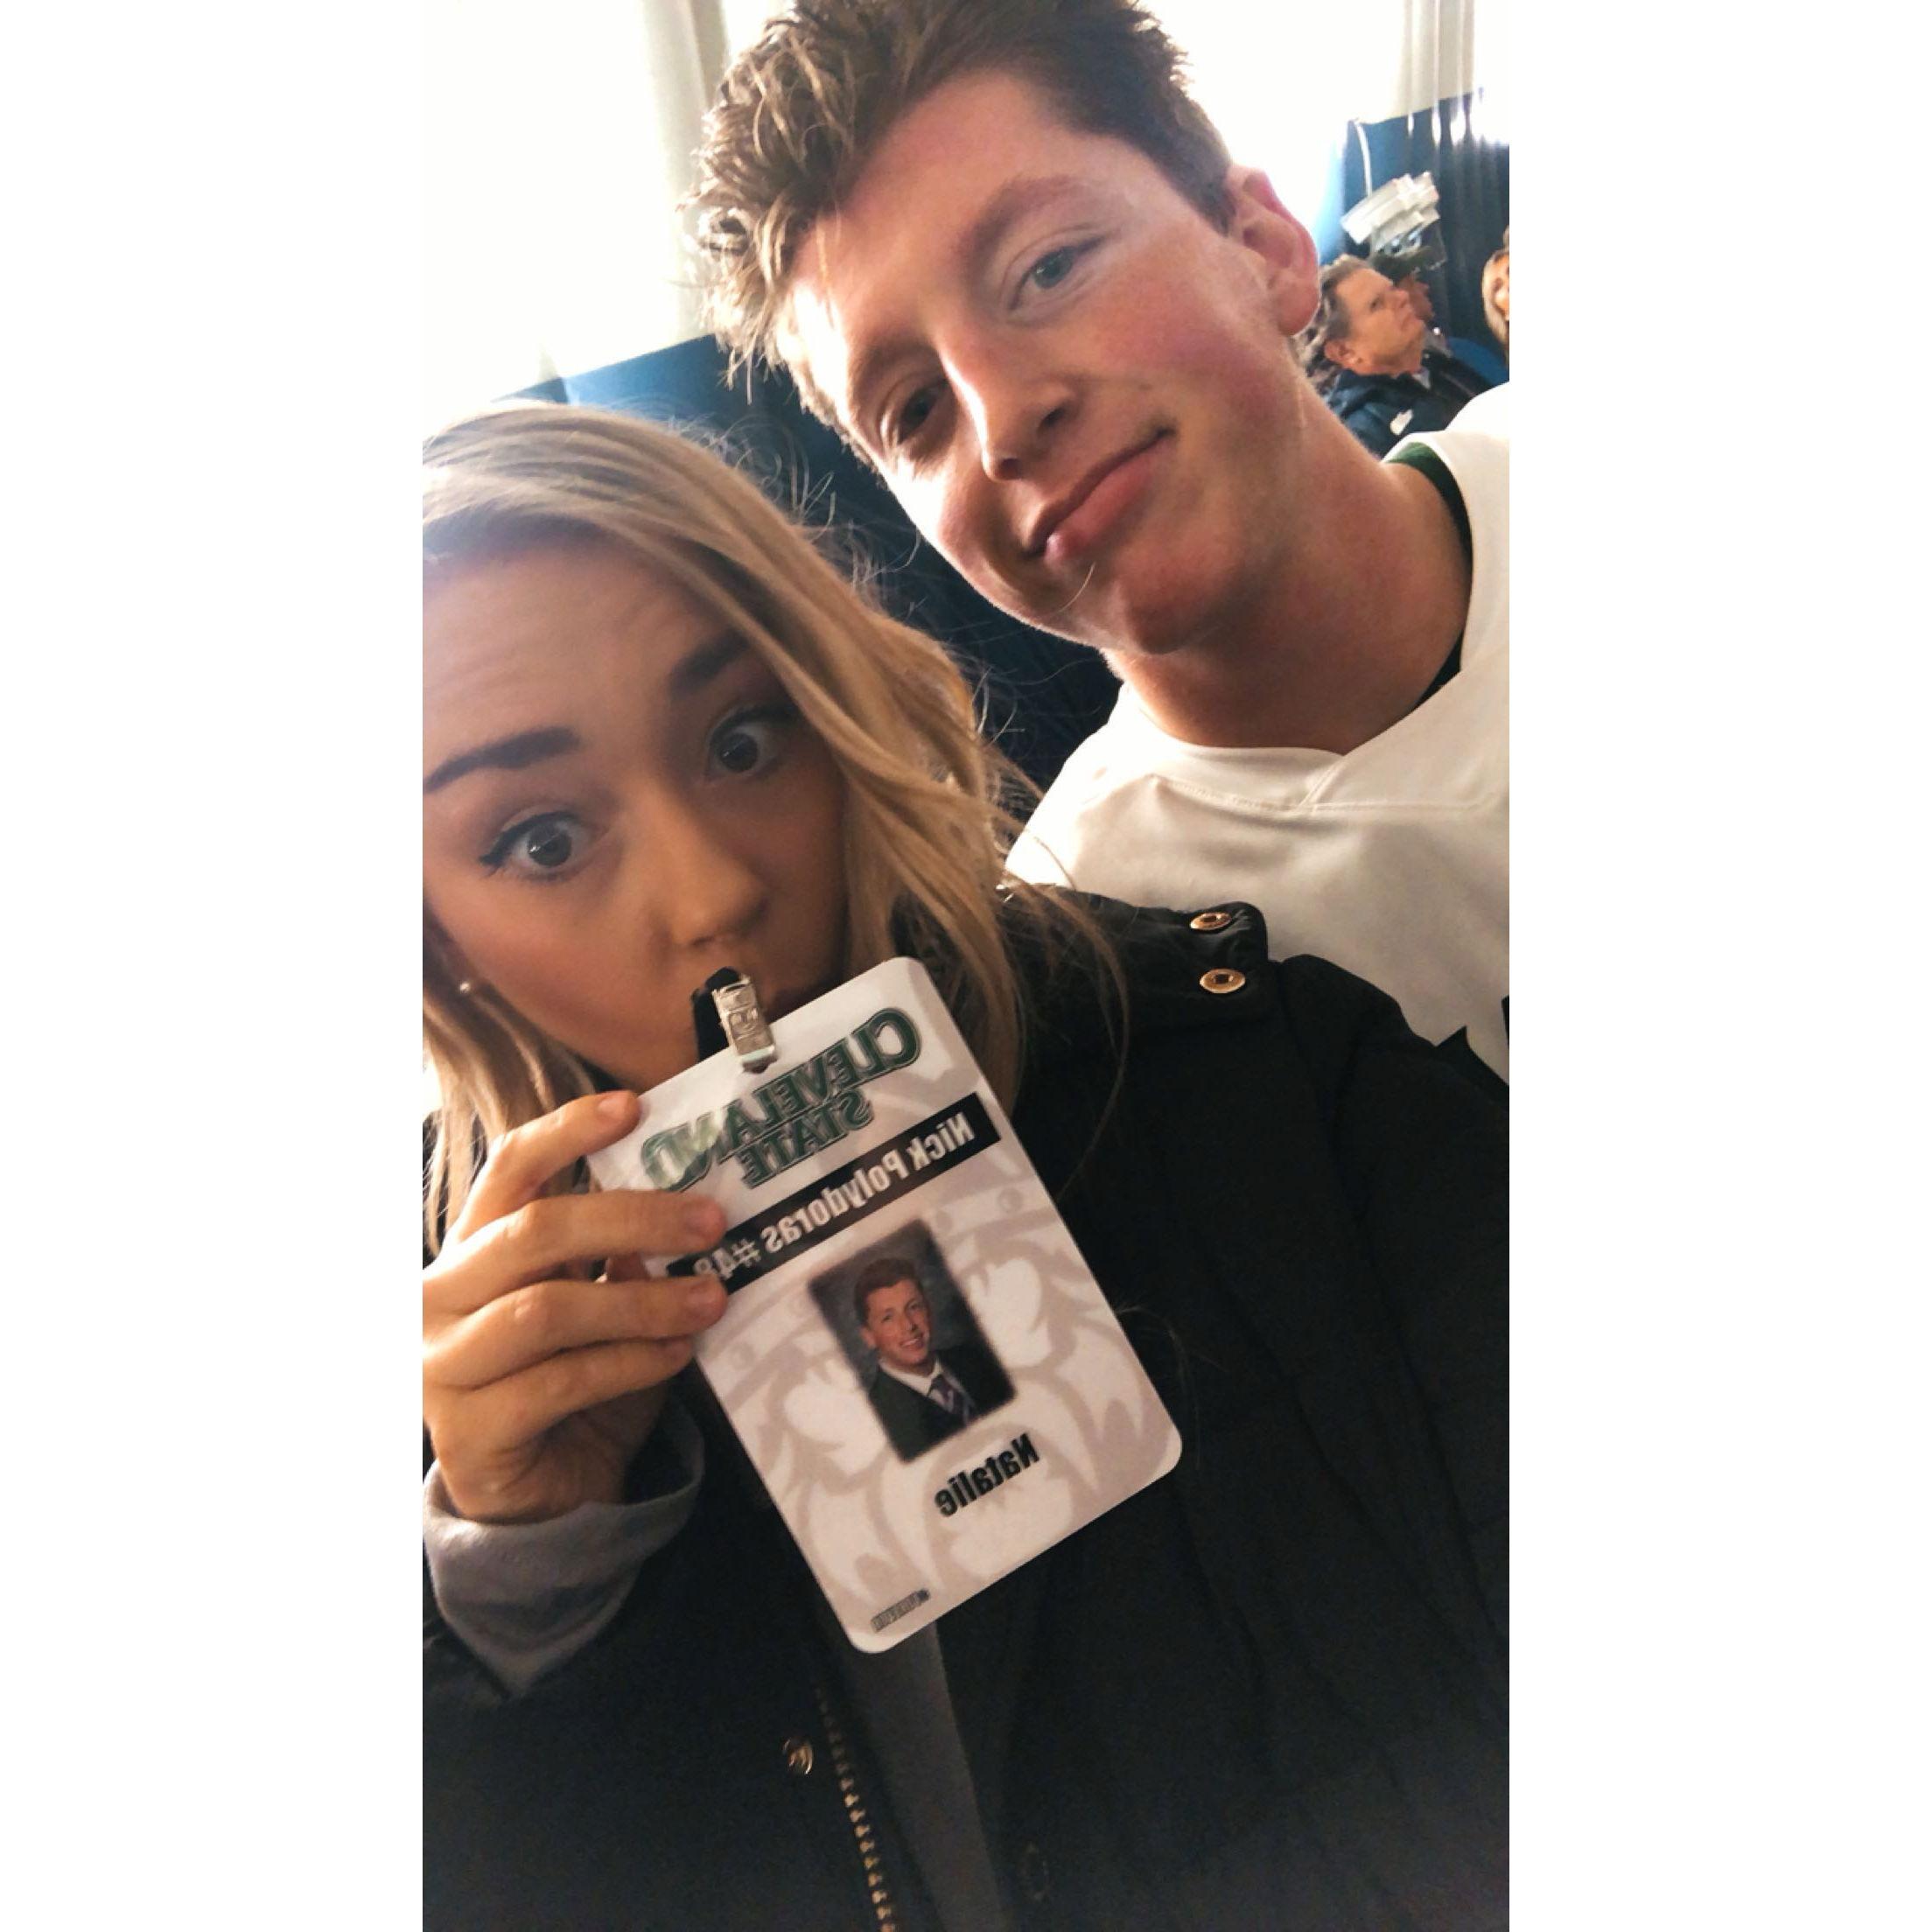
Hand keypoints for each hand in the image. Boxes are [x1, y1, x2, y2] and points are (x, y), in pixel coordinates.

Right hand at [423, 1091, 728, 1523]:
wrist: (541, 1503)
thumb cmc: (575, 1388)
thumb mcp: (603, 1311)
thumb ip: (622, 1263)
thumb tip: (680, 1212)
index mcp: (473, 1249)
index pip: (509, 1169)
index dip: (567, 1131)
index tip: (635, 1106)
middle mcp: (440, 1297)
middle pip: (534, 1232)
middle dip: (633, 1218)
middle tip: (712, 1221)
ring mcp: (442, 1365)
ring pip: (549, 1310)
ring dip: (643, 1301)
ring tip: (712, 1298)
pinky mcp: (466, 1431)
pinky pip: (560, 1381)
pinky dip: (630, 1363)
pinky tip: (677, 1355)